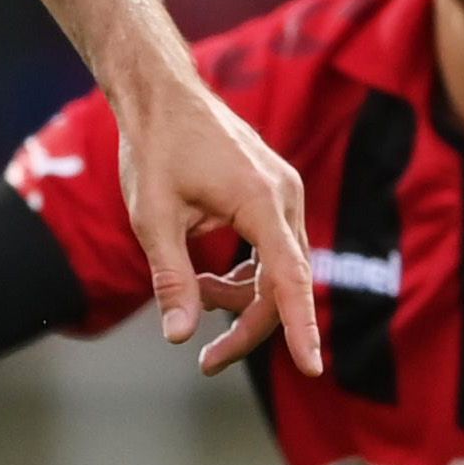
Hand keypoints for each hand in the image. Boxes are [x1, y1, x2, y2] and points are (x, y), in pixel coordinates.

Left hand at [112, 66, 320, 376]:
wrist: (164, 96)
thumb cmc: (156, 149)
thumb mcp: (152, 218)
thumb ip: (171, 279)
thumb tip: (180, 336)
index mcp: (260, 200)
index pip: (289, 278)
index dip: (301, 327)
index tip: (312, 368)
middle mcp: (284, 197)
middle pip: (283, 284)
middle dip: (247, 326)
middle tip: (207, 362)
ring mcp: (284, 194)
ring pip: (279, 271)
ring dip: (241, 298)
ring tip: (193, 296)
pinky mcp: (275, 196)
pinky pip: (273, 251)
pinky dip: (244, 274)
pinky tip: (206, 278)